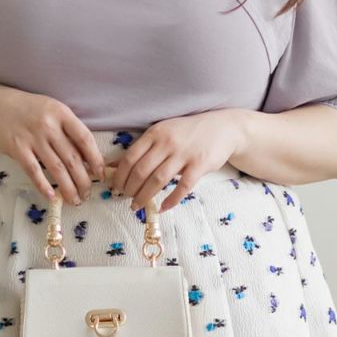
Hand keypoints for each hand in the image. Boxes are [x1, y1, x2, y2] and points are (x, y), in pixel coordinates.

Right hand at [0, 89, 106, 203]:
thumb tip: (87, 159)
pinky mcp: (17, 148)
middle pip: (72, 158)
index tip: (100, 175)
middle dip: (83, 181)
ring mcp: (32, 137)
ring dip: (68, 188)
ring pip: (56, 168)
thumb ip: (68, 130)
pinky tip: (52, 197)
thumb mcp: (52, 111)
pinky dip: (44, 186)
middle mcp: (49, 125)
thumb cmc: (30, 110)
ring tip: (75, 200)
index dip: (96, 159)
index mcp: (62, 113)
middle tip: (87, 194)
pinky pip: (34, 172)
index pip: (85, 139)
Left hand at [105, 110, 247, 212]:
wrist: (223, 127)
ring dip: (144, 197)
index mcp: (155, 133)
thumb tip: (113, 165)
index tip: (115, 187)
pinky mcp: (200, 165)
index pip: (130, 158)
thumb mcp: (163, 132)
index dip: (119, 176)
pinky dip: (170, 200)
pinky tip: (162, 208)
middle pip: (141, 171)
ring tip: (136, 205)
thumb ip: (142, 148)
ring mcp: (184, 154)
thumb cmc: (187, 132)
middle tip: (125, 198)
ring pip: (158, 181)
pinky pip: (182, 187)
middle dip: (129, 189)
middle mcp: (167, 142)